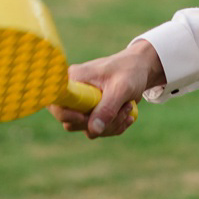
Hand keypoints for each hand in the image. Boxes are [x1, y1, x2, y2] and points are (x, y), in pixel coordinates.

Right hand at [49, 40, 164, 137]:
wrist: (140, 68)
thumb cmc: (129, 71)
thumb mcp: (121, 88)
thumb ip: (107, 108)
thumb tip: (93, 130)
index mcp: (74, 79)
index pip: (57, 103)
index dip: (68, 115)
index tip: (86, 116)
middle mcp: (75, 92)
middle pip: (72, 122)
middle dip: (99, 122)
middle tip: (122, 110)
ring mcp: (83, 103)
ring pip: (88, 128)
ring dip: (111, 125)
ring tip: (128, 108)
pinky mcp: (93, 111)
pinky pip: (98, 129)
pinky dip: (113, 126)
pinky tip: (128, 116)